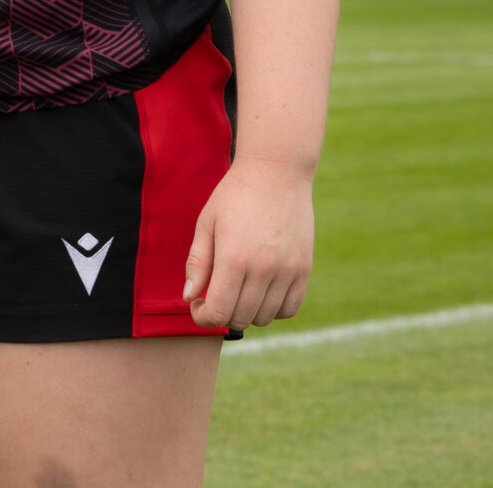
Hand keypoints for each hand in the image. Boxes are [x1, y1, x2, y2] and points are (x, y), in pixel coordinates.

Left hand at [185, 156, 314, 329]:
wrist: (276, 173)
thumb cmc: (234, 196)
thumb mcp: (206, 224)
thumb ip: (197, 263)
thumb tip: (189, 297)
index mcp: (234, 259)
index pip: (219, 312)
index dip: (203, 317)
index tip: (197, 305)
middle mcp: (263, 270)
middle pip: (241, 318)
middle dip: (221, 314)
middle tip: (214, 296)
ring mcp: (287, 271)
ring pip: (265, 317)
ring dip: (246, 313)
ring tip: (237, 290)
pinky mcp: (304, 269)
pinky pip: (290, 308)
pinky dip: (273, 309)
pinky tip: (260, 292)